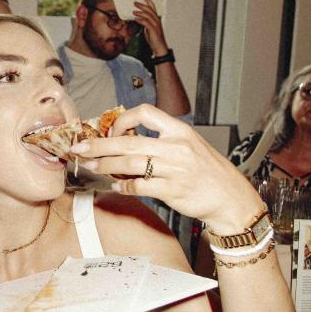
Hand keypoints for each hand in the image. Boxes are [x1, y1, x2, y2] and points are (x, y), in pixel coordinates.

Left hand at [70, 104, 263, 232]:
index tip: (110, 131)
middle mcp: (176, 147)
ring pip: (129, 164)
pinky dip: (123, 186)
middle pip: (128, 142)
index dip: (123, 120)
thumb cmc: (208, 172)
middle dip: (99, 145)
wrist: (230, 197)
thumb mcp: (190, 145)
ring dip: (105, 165)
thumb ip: (162, 140)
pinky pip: (139, 186)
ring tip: (91, 166)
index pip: (145, 113)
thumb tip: (126, 141)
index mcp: (180, 131)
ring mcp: (173, 169)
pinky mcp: (171, 190)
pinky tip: (116, 186)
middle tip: (80, 148)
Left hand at [131, 0, 166, 54]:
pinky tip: (136, 19)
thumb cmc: (154, 39)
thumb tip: (137, 18)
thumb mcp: (148, 29)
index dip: (148, 0)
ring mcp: (156, 25)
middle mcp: (157, 21)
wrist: (159, 48)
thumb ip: (145, 23)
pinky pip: (147, 23)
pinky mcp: (153, 31)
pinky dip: (141, 20)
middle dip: (142, 5)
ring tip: (133, 11)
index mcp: (156, 19)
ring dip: (140, 12)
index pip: (153, 7)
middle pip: (150, 10)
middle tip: (134, 2)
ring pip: (148, 16)